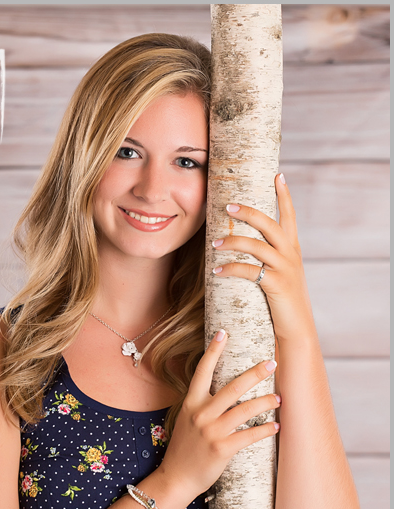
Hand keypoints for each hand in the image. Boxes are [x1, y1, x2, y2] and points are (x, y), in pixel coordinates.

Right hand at [160, 330, 279, 498]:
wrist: (176, 477)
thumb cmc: (185, 449)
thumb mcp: (187, 420)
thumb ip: (202, 405)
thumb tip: (224, 391)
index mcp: (191, 403)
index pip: (202, 371)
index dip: (213, 351)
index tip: (224, 332)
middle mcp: (201, 414)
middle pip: (232, 387)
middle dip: (254, 373)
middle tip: (272, 362)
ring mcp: (211, 431)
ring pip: (244, 410)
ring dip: (265, 402)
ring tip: (278, 398)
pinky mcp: (221, 449)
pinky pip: (249, 436)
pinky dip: (265, 430)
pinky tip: (275, 426)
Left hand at [211, 173, 314, 341]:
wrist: (297, 331)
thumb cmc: (282, 304)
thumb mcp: (279, 276)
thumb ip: (268, 261)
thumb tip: (244, 248)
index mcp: (292, 249)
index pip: (289, 216)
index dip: (284, 195)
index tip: (278, 175)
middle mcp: (291, 255)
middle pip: (270, 223)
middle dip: (248, 212)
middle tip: (227, 205)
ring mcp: (285, 269)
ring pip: (257, 245)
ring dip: (232, 242)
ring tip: (213, 243)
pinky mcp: (277, 285)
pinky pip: (250, 271)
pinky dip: (231, 269)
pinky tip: (216, 271)